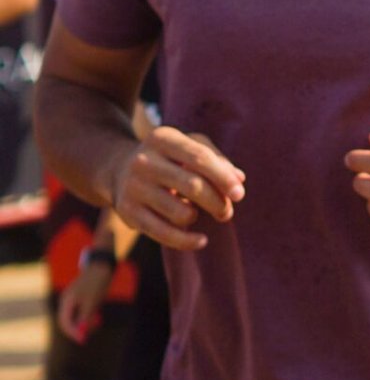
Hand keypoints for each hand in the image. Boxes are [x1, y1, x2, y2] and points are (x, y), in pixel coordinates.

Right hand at [58, 255, 113, 342]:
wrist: (103, 265)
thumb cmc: (96, 283)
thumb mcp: (92, 303)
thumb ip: (85, 318)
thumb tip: (81, 333)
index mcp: (66, 301)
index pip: (64, 323)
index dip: (73, 333)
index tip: (83, 340)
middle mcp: (67, 300)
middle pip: (69, 321)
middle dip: (80, 328)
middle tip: (94, 329)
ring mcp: (73, 298)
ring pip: (77, 317)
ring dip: (86, 322)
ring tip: (98, 320)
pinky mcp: (81, 297)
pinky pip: (82, 311)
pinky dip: (89, 316)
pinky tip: (98, 316)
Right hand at [110, 126, 244, 252]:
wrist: (119, 169)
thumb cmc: (168, 158)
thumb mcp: (189, 146)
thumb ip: (217, 159)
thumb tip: (239, 180)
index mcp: (163, 138)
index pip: (200, 158)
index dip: (223, 178)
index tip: (239, 194)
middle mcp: (144, 161)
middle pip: (193, 186)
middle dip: (217, 202)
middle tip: (227, 212)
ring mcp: (133, 187)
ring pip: (181, 212)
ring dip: (199, 217)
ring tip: (200, 214)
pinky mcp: (128, 212)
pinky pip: (163, 234)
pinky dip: (187, 241)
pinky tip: (201, 241)